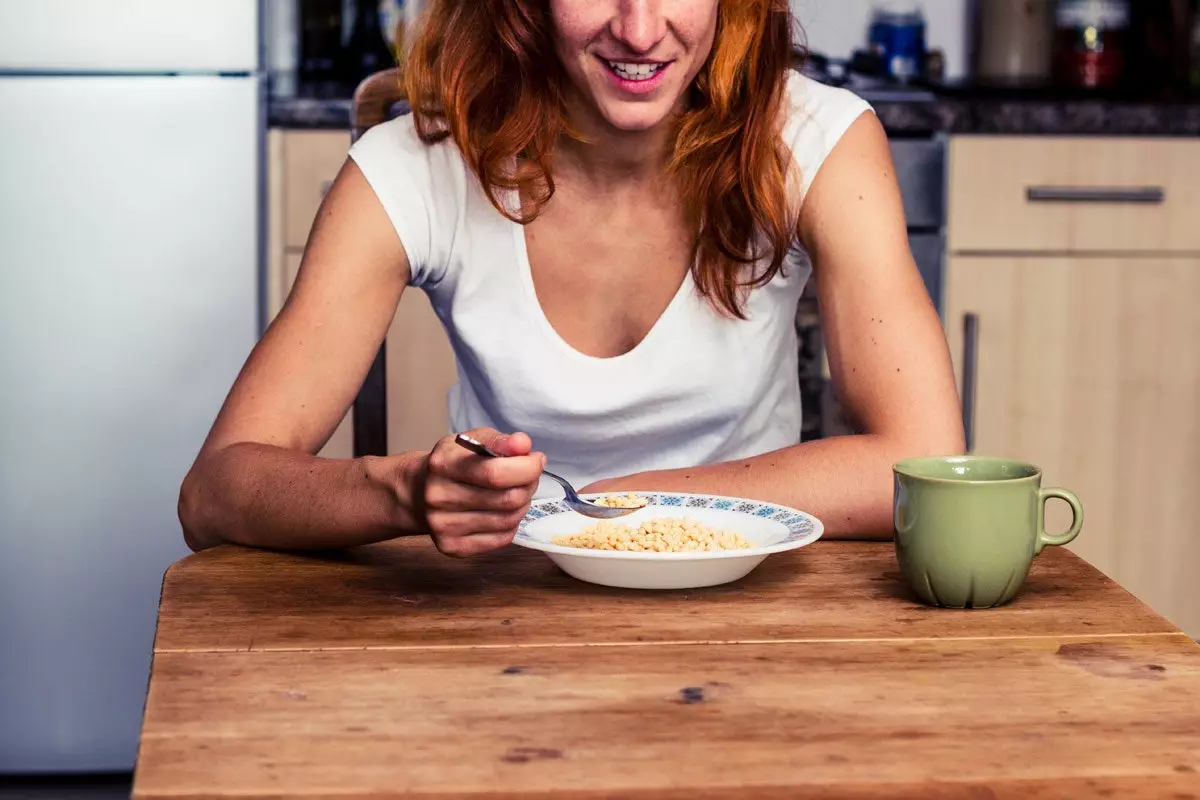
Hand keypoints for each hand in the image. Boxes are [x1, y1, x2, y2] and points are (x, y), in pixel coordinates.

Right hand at [417, 428, 544, 557]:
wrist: (419, 492)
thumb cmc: (454, 464)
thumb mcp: (473, 441)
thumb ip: (500, 441)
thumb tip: (523, 445)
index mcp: (443, 465)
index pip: (495, 473)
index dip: (526, 468)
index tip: (536, 461)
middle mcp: (438, 497)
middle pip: (506, 499)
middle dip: (528, 486)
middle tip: (528, 477)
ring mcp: (443, 526)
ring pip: (508, 520)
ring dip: (522, 505)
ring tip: (515, 493)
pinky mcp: (452, 547)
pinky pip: (501, 539)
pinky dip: (511, 524)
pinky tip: (503, 511)